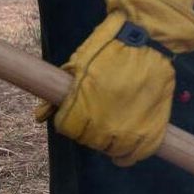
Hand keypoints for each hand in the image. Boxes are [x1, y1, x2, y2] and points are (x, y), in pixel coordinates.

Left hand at [38, 7, 180, 165]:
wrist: (148, 39)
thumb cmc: (109, 47)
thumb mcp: (78, 64)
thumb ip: (59, 93)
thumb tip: (40, 116)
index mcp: (82, 109)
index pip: (68, 129)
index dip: (69, 120)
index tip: (76, 112)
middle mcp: (105, 126)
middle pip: (89, 140)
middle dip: (89, 128)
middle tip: (98, 114)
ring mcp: (131, 130)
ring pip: (112, 150)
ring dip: (110, 141)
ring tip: (114, 128)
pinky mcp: (153, 130)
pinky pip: (137, 154)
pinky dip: (130, 153)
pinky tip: (126, 148)